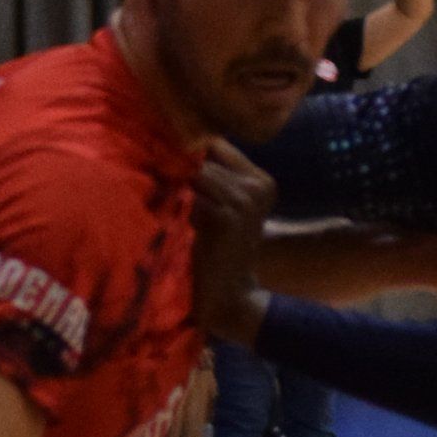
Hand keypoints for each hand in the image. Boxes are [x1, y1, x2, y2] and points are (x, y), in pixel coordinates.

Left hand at [191, 140, 275, 344]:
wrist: (229, 292)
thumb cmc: (219, 248)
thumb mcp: (222, 206)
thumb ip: (211, 177)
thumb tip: (178, 144)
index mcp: (262, 181)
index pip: (219, 145)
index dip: (193, 152)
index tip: (174, 163)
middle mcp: (259, 186)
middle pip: (207, 157)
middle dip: (186, 172)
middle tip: (184, 197)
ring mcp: (247, 200)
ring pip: (199, 174)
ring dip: (184, 191)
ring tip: (188, 212)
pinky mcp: (229, 216)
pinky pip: (195, 196)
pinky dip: (185, 207)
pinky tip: (191, 224)